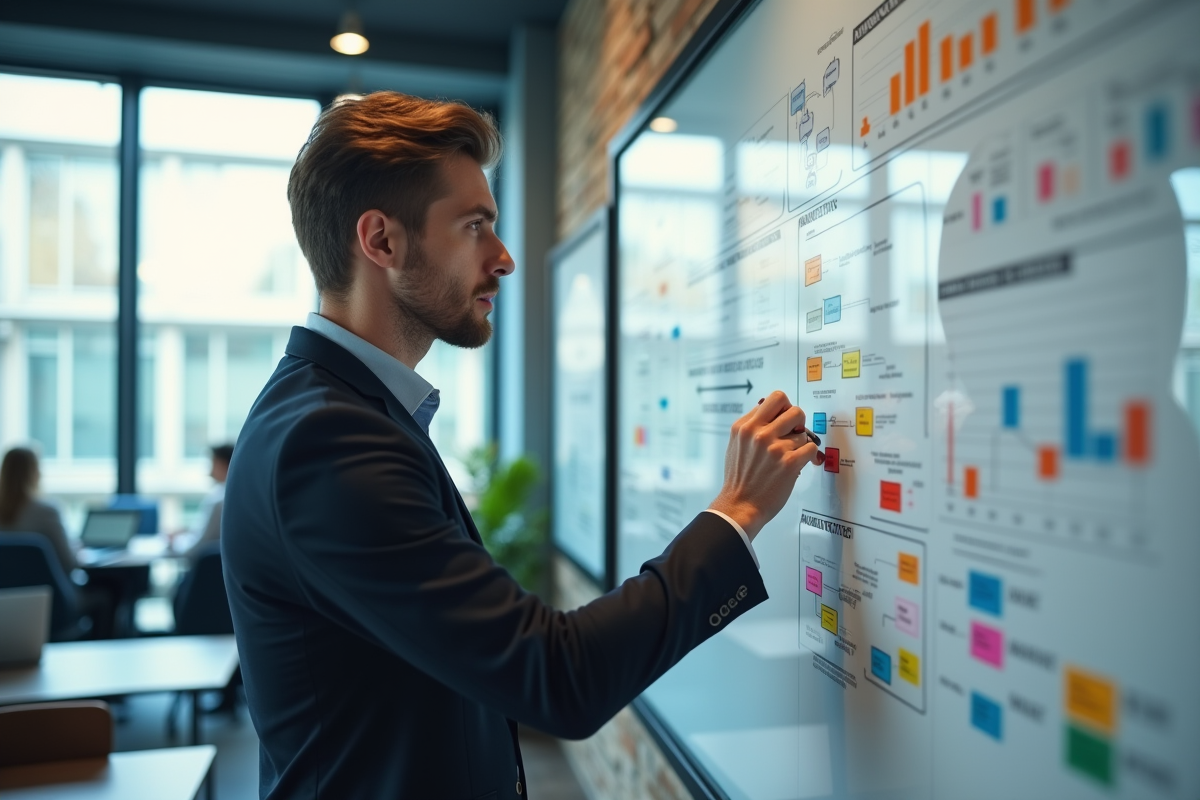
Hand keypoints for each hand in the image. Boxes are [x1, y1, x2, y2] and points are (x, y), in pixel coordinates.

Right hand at [708, 391, 822, 539]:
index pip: (776, 399)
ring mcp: (774, 447)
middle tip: (794, 434)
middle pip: (795, 410)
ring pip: (804, 434)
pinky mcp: (789, 463)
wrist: (740, 504)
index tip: (785, 418)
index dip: (785, 408)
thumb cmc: (739, 478)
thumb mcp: (735, 443)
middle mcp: (758, 433)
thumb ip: (751, 425)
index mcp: (744, 426)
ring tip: (787, 456)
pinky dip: (808, 457)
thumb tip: (772, 412)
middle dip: (798, 423)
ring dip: (799, 445)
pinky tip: (796, 464)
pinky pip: (811, 449)